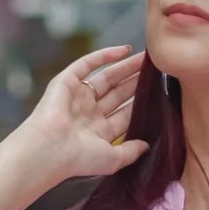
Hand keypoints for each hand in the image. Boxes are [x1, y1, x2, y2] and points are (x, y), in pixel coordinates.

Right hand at [21, 46, 148, 181]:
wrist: (49, 149)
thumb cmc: (79, 159)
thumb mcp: (113, 160)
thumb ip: (131, 151)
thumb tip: (148, 146)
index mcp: (98, 132)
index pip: (125, 114)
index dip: (141, 103)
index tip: (159, 92)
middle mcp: (88, 113)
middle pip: (118, 93)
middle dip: (136, 81)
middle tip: (156, 69)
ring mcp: (78, 97)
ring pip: (107, 77)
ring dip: (126, 67)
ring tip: (146, 57)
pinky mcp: (66, 82)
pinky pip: (87, 63)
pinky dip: (105, 55)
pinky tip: (124, 50)